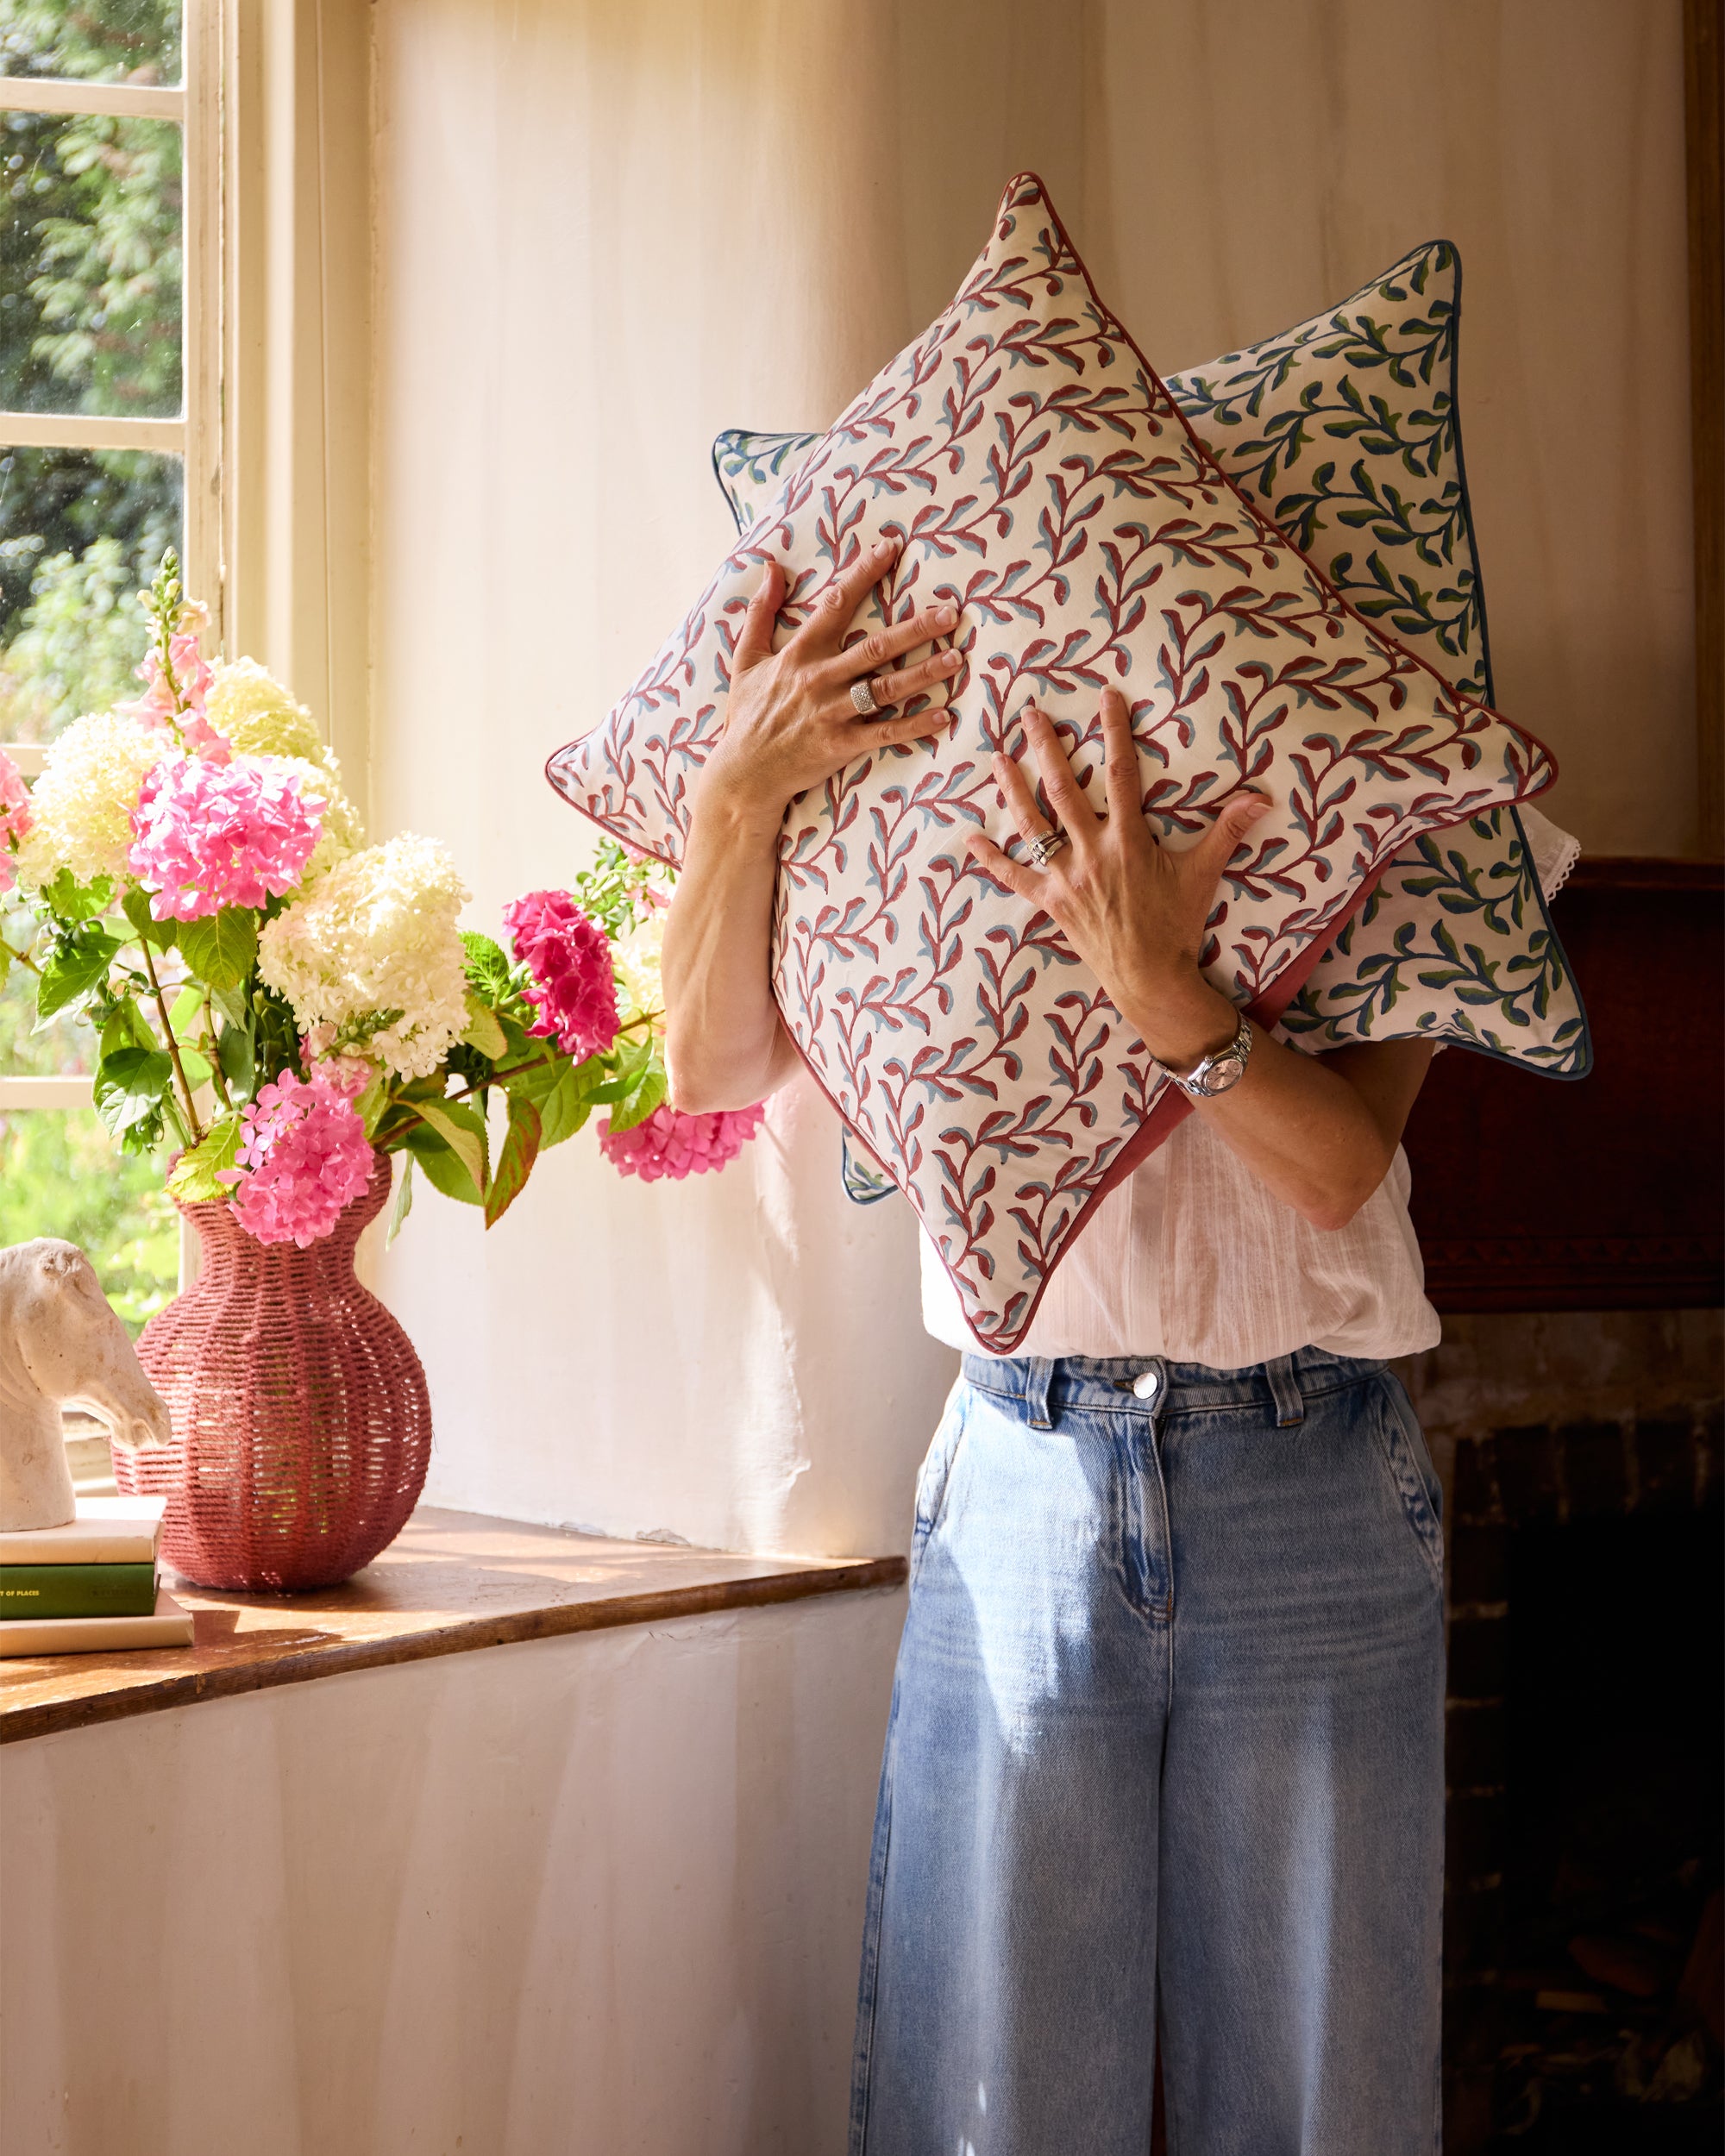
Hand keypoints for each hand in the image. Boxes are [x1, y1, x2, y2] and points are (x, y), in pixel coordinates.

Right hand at [698, 539, 961, 829]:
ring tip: (956, 657)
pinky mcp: (840, 745)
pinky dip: (915, 725)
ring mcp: (832, 713)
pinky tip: (944, 715)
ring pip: (886, 688)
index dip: (864, 573)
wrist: (743, 774)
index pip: (836, 604)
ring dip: (924, 672)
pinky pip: (885, 733)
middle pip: (875, 646)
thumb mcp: (745, 659)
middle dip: (915, 629)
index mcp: (799, 653)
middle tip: (951, 612)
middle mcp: (819, 679)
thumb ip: (760, 611)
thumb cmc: (746, 715)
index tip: (891, 547)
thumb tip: (771, 565)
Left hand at [964, 687, 1273, 1069]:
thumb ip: (1228, 831)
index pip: (1123, 773)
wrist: (1150, 978)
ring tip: (997, 759)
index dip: (1115, 732)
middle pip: (1063, 789)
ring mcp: (1066, 877)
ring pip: (1032, 825)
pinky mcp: (1050, 902)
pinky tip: (970, 839)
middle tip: (1031, 714)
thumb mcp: (1203, 874)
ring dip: (1013, 790)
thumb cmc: (1177, 926)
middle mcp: (1091, 852)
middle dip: (1046, 748)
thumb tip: (1262, 797)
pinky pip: (1013, 877)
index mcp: (1128, 839)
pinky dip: (991, 859)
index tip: (1106, 697)